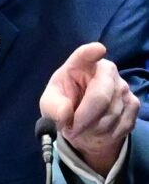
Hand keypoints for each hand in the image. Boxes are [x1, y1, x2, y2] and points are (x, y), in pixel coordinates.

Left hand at [39, 42, 139, 175]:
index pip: (85, 55)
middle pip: (101, 96)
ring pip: (111, 114)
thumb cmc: (64, 104)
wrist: (82, 122)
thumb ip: (53, 107)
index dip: (91, 52)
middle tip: (72, 131)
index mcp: (80, 64)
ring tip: (81, 129)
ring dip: (93, 128)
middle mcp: (105, 70)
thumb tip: (64, 113)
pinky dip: (106, 134)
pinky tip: (96, 131)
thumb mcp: (50, 104)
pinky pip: (122, 125)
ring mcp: (123, 86)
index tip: (98, 50)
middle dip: (84, 118)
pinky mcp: (133, 104)